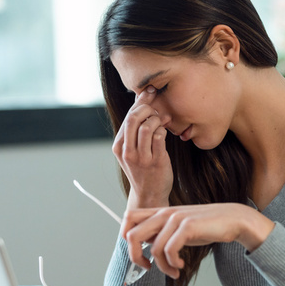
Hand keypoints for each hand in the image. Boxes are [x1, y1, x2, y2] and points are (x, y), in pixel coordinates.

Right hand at [112, 86, 172, 208]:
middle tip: (157, 110)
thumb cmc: (143, 168)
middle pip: (133, 119)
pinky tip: (165, 131)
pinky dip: (163, 130)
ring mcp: (141, 158)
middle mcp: (127, 152)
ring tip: (162, 121)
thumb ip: (135, 127)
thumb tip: (141, 98)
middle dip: (148, 108)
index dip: (140, 102)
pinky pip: (159, 138)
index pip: (127, 117)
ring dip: (157, 120)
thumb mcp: (133, 149)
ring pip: (147, 127)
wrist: (150, 194)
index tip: (150, 91)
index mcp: (119, 146)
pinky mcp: (155, 162)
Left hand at [122, 203, 274, 278]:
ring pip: (153, 248)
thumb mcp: (179, 228)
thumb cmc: (206, 226)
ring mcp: (176, 218)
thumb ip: (161, 232)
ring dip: (163, 267)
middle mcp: (164, 213)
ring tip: (174, 271)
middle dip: (136, 257)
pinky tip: (181, 266)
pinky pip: (169, 250)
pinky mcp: (187, 226)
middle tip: (148, 267)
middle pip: (131, 235)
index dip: (126, 239)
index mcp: (160, 212)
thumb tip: (144, 245)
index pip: (128, 219)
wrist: (233, 219)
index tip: (140, 254)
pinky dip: (173, 264)